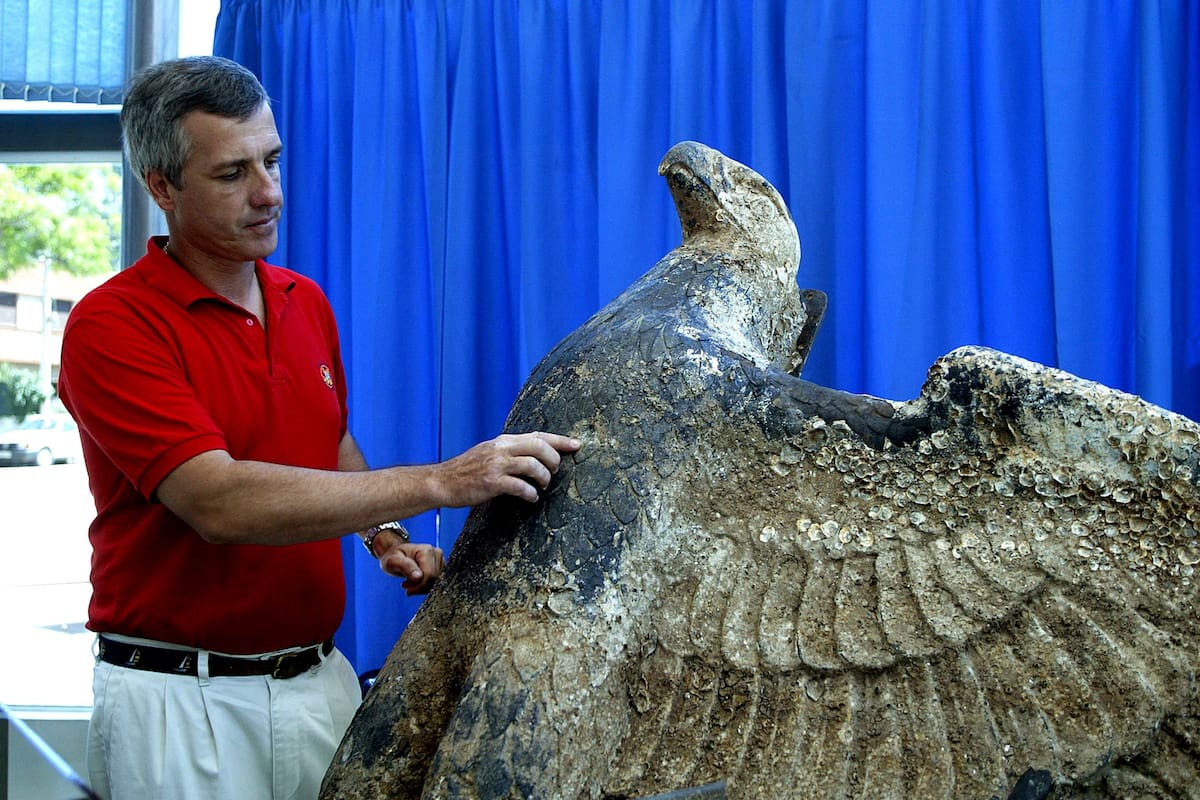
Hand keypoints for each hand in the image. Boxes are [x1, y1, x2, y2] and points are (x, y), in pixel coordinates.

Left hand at [378, 540, 445, 594]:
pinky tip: (416, 583)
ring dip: (422, 588)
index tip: (404, 586)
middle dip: (419, 587)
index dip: (418, 585)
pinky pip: (437, 582)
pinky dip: (425, 587)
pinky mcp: (441, 567)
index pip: (429, 575)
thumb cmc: (393, 557)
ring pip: (436, 582)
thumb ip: (405, 567)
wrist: (397, 554)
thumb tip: (419, 577)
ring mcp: (440, 560)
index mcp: (426, 550)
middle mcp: (436, 553)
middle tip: (405, 585)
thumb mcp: (393, 561)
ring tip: (409, 583)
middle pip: (434, 579)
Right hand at [436, 431, 581, 506]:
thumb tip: (536, 456)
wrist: (442, 482)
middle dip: (554, 460)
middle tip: (555, 472)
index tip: (577, 445)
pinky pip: (520, 486)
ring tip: (542, 486)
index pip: (538, 435)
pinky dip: (531, 493)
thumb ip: (510, 451)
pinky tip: (531, 498)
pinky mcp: (492, 482)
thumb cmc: (468, 471)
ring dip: (544, 478)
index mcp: (504, 440)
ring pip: (533, 465)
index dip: (560, 440)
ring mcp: (496, 465)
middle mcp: (501, 448)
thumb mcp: (490, 453)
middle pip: (539, 446)